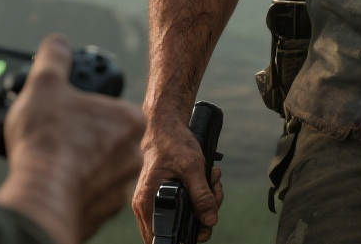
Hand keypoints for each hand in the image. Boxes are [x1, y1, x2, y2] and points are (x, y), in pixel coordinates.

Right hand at [0, 35, 146, 243]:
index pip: (112, 107)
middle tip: (56, 136)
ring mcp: (121, 186)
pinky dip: (75, 188)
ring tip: (52, 159)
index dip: (85, 108)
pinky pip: (90, 193)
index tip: (66, 113)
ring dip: (79, 163)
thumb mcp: (44, 84)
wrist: (41, 198)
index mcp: (129, 120)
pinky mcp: (105, 211)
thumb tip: (58, 43)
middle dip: (82, 137)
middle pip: (106, 138)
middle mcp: (134, 154)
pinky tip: (55, 181)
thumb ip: (54, 59)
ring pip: (100, 167)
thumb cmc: (47, 143)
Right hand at [132, 111, 223, 241]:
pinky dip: (199, 196)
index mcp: (148, 202)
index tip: (205, 223)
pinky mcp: (164, 196)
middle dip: (202, 215)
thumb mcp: (192, 168)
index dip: (187, 236)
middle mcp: (147, 207)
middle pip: (177, 228)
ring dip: (204, 202)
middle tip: (213, 194)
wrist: (166, 128)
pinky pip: (185, 205)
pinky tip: (207, 179)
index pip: (162, 238)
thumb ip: (201, 196)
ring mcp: (155, 202)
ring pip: (185, 217)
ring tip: (212, 180)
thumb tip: (210, 220)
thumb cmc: (173, 144)